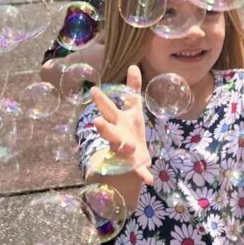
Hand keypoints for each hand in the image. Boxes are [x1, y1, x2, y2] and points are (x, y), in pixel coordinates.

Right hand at [91, 65, 152, 184]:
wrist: (131, 159)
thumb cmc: (130, 129)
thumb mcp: (133, 108)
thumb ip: (132, 88)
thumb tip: (133, 65)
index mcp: (118, 121)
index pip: (109, 109)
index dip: (102, 100)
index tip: (94, 90)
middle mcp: (117, 136)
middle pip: (109, 131)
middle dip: (104, 127)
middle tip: (97, 121)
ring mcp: (124, 151)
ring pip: (120, 149)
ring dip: (123, 147)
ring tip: (129, 146)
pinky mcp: (133, 165)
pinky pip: (138, 170)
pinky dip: (143, 174)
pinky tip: (149, 179)